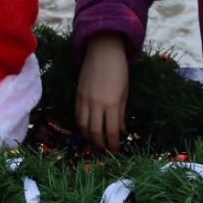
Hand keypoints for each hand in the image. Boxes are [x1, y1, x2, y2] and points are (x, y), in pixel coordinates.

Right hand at [75, 33, 129, 151]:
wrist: (103, 50)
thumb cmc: (119, 70)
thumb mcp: (124, 92)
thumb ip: (121, 113)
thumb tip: (121, 131)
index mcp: (112, 103)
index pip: (111, 131)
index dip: (113, 145)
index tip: (116, 151)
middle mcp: (96, 104)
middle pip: (95, 132)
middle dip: (100, 145)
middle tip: (105, 150)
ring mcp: (84, 100)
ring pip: (83, 126)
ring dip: (89, 138)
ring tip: (96, 143)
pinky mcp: (77, 95)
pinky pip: (77, 115)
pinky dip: (81, 126)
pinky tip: (87, 129)